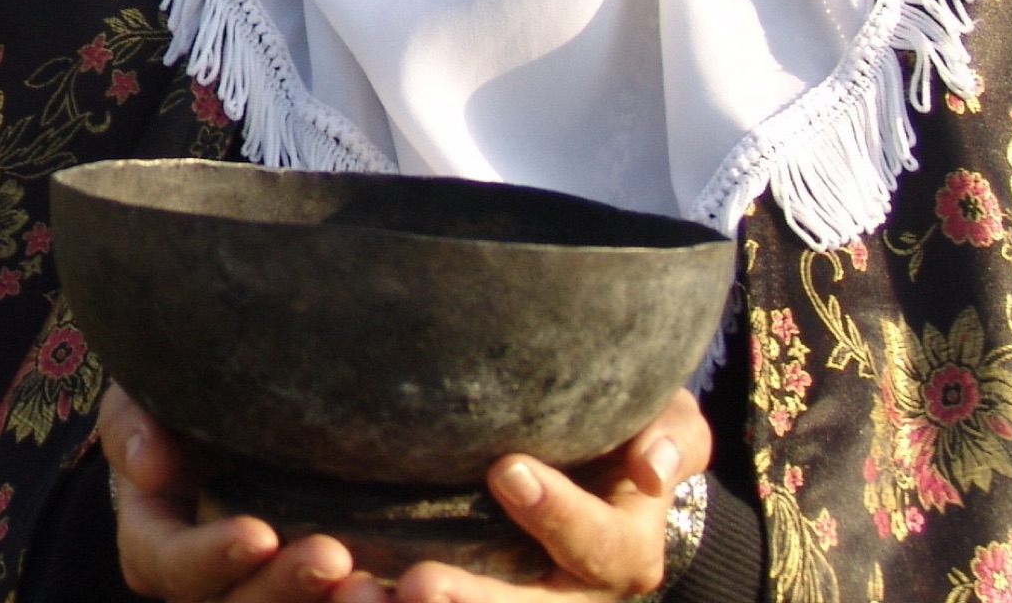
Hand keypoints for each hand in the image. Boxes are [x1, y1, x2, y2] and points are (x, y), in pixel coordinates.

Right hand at [99, 382, 356, 601]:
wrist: (239, 416)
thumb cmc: (179, 404)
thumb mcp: (142, 399)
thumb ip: (132, 423)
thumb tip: (150, 470)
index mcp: (155, 545)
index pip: (171, 563)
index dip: (210, 557)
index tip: (257, 534)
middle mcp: (207, 586)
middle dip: (282, 589)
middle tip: (331, 555)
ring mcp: (260, 593)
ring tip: (369, 578)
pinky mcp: (313, 593)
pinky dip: (368, 601)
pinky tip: (406, 585)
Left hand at [394, 389, 712, 602]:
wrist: (602, 468)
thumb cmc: (630, 434)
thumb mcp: (665, 426)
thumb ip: (667, 439)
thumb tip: (651, 469)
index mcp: (622, 552)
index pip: (598, 545)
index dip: (558, 514)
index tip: (506, 470)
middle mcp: (572, 594)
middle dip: (475, 602)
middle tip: (421, 584)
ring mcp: (519, 600)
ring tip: (365, 595)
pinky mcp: (470, 594)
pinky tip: (344, 590)